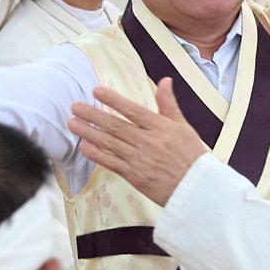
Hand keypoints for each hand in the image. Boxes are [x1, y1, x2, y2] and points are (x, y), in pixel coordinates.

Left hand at [69, 79, 213, 206]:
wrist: (197, 188)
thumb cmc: (192, 157)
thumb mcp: (183, 127)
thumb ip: (169, 104)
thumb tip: (164, 81)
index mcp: (160, 127)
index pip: (133, 110)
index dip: (114, 100)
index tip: (97, 90)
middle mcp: (148, 142)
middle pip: (116, 126)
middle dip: (93, 115)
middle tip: (75, 107)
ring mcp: (140, 159)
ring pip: (110, 143)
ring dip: (89, 133)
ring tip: (72, 124)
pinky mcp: (135, 176)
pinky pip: (112, 163)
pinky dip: (97, 155)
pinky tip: (84, 147)